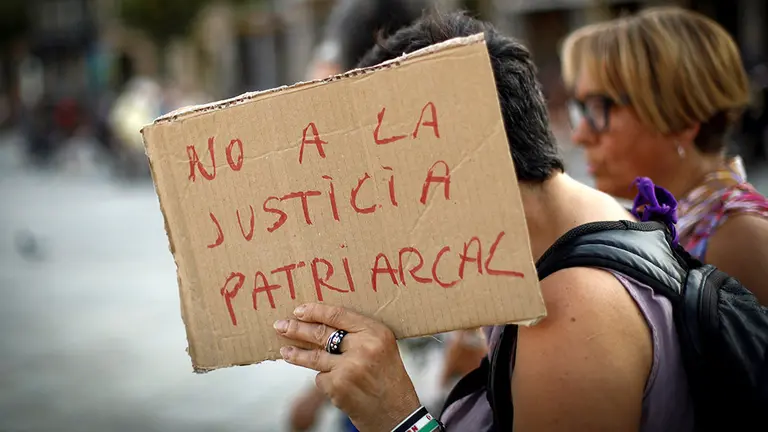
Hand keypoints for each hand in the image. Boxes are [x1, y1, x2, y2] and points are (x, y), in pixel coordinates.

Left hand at [275, 304, 420, 431]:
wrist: (396, 414)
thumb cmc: (388, 379)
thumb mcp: (382, 348)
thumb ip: (358, 335)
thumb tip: (320, 324)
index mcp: (376, 332)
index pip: (339, 314)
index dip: (315, 311)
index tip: (299, 310)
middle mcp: (363, 347)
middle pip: (321, 333)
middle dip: (297, 329)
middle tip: (280, 326)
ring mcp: (349, 367)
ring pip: (314, 356)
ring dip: (296, 354)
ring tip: (284, 352)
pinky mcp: (338, 386)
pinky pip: (320, 378)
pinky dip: (324, 380)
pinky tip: (334, 386)